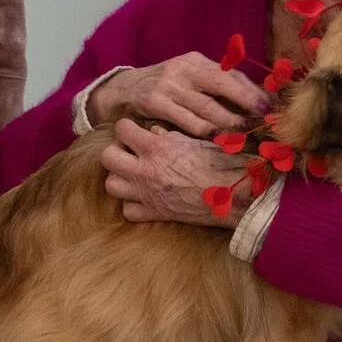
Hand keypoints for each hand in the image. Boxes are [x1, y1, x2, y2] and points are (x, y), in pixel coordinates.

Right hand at [88, 53, 269, 137]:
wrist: (122, 90)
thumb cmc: (164, 88)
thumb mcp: (188, 79)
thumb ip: (215, 85)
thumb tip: (254, 99)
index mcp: (196, 61)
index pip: (231, 74)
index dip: (252, 91)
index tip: (271, 107)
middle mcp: (184, 69)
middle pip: (223, 85)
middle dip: (246, 104)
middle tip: (264, 120)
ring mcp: (169, 85)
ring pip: (206, 107)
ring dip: (228, 122)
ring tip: (245, 134)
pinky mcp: (155, 102)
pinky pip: (186, 120)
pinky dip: (204, 131)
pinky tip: (216, 139)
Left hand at [100, 118, 252, 227]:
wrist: (234, 194)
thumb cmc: (220, 162)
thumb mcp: (194, 140)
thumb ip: (168, 135)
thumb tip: (153, 131)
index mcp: (156, 148)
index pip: (121, 129)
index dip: (126, 128)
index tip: (134, 130)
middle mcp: (145, 170)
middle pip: (107, 157)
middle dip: (115, 151)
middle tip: (130, 152)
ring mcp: (147, 194)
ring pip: (111, 185)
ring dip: (120, 177)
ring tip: (133, 173)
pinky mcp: (154, 213)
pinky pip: (128, 210)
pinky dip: (132, 203)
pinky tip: (143, 196)